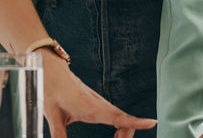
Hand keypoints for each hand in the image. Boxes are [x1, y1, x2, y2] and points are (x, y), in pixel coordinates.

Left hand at [40, 52, 156, 137]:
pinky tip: (117, 135)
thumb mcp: (52, 116)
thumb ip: (58, 135)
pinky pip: (117, 116)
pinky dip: (121, 126)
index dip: (135, 122)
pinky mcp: (99, 104)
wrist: (52, 72)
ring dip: (125, 133)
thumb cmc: (51, 90)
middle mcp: (99, 105)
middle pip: (125, 121)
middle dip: (127, 137)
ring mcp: (101, 103)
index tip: (151, 123)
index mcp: (90, 108)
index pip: (117, 117)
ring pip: (122, 119)